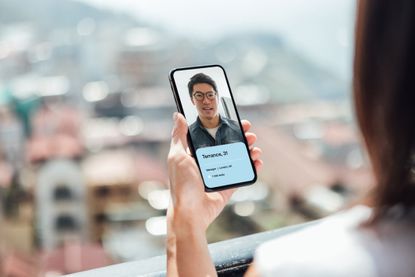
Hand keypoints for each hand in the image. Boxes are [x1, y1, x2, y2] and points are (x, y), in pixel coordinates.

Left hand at [167, 113, 261, 233]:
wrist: (190, 213)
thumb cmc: (181, 185)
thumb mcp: (178, 156)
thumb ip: (179, 136)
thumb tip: (178, 115)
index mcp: (196, 153)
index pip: (213, 134)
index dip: (224, 126)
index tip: (235, 119)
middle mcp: (209, 162)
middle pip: (229, 144)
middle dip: (241, 137)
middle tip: (250, 133)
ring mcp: (220, 174)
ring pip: (238, 158)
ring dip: (249, 150)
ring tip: (255, 147)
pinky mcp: (228, 186)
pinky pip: (243, 174)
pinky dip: (252, 167)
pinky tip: (257, 162)